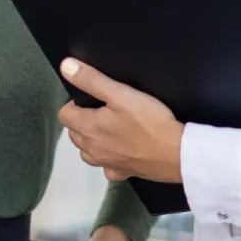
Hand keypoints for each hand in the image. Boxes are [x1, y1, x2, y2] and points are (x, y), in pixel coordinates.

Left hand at [59, 58, 184, 182]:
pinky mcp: (123, 173)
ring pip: (88, 152)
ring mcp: (107, 164)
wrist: (176, 153)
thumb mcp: (120, 93)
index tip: (93, 98)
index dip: (75, 103)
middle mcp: (92, 150)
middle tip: (104, 109)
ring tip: (111, 127)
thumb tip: (65, 66)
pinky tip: (122, 150)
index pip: (64, 115)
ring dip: (92, 140)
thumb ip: (91, 80)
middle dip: (82, 120)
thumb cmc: (148, 120)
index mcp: (88, 128)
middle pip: (75, 133)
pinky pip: (107, 167)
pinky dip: (109, 159)